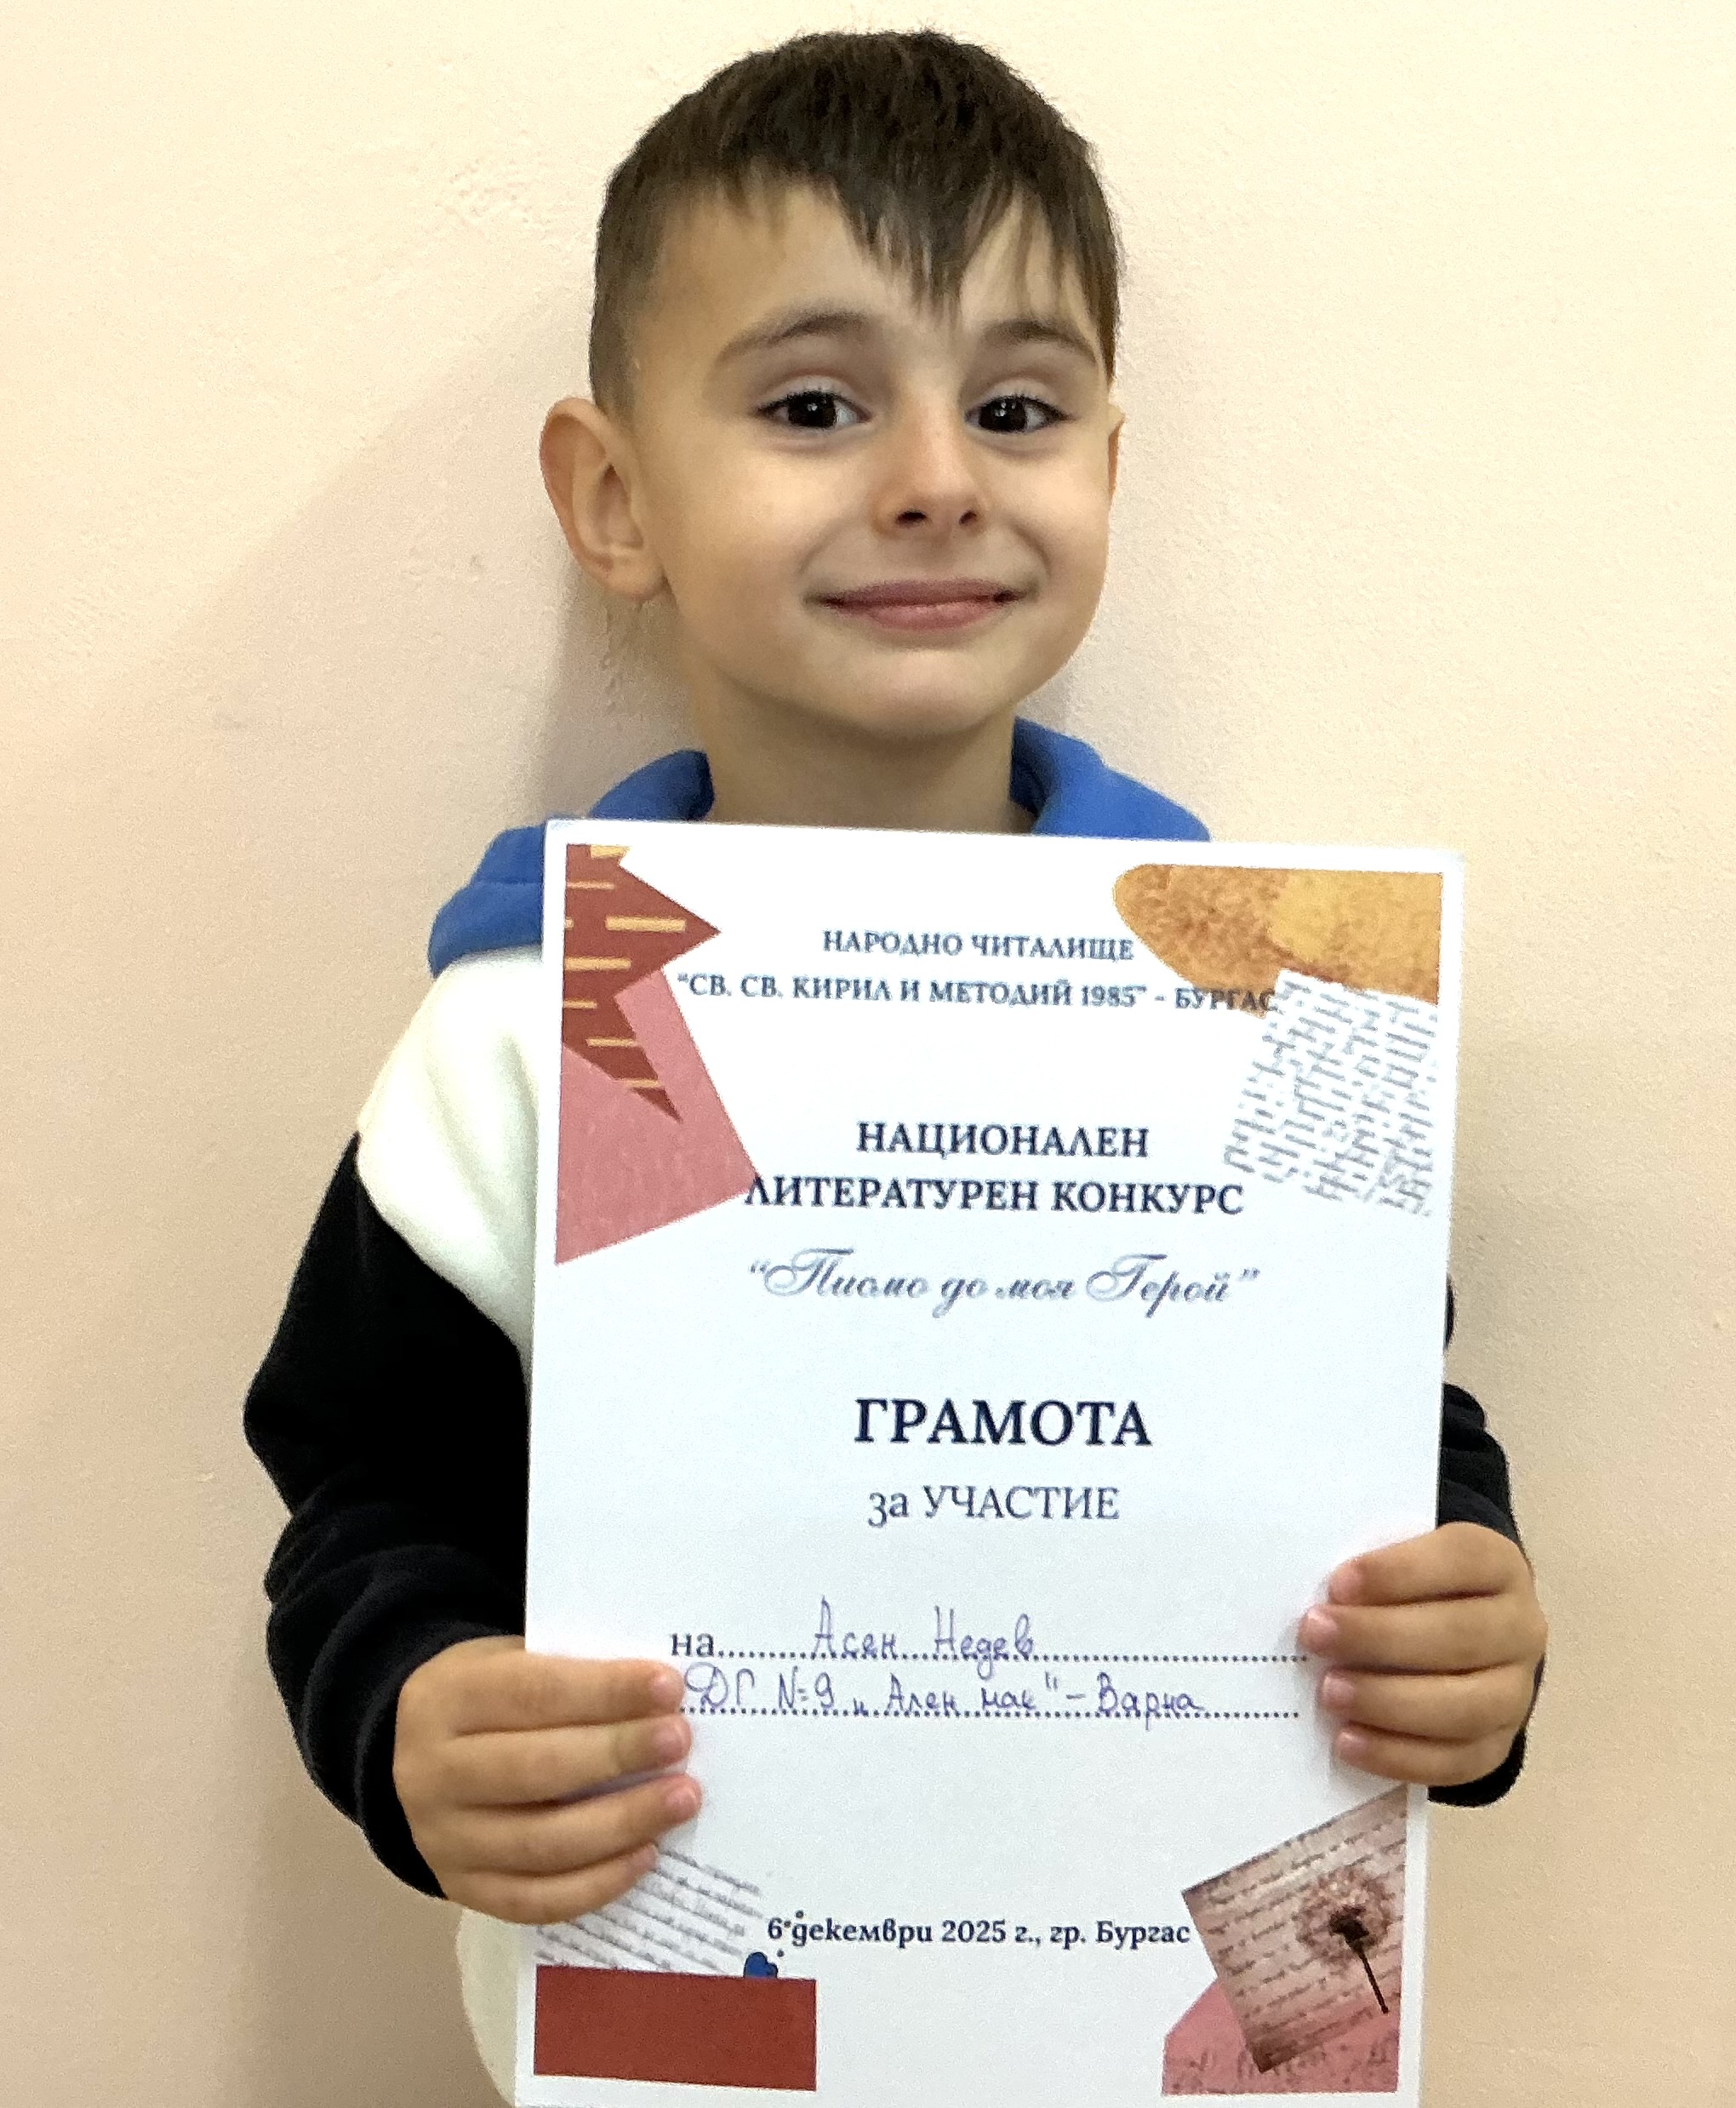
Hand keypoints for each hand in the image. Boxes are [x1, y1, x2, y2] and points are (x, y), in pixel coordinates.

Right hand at [393, 1636, 698, 1923]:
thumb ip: (573, 1674)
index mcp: (446, 1699)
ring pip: (541, 1843)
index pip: (532, 1692)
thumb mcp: (512, 1662)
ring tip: (682, 1800)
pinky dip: (597, 1883)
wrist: (419, 1755)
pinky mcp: (462, 1889)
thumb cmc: (493, 1699)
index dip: (604, 1691)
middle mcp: (432, 1773)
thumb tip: (660, 1699)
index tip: (669, 1687)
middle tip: (680, 1742)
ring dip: (622, 1823)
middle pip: (536, 1770)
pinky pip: (536, 1900)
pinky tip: (646, 1855)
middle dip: (617, 1755)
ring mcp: (442, 1840)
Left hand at [1298, 1522, 1545, 1787]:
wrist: (1457, 1638)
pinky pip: (1456, 1761)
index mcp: (1498, 1565)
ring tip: (1329, 1693)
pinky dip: (1398, 1755)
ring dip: (1389, 1701)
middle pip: (1460, 1635)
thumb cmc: (1411, 1589)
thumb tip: (1318, 1597)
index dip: (1399, 1571)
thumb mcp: (1399, 1560)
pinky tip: (1347, 1742)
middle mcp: (1520, 1628)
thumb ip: (1369, 1572)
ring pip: (1465, 1706)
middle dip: (1380, 1637)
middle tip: (1316, 1635)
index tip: (1338, 1584)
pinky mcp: (1497, 1744)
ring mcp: (1515, 1692)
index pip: (1461, 1559)